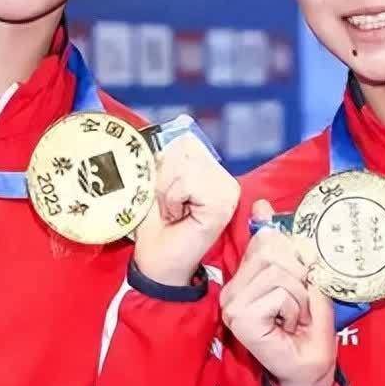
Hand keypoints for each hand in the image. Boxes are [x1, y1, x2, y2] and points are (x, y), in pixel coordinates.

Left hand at [132, 133, 240, 286]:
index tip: (165, 195)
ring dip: (168, 191)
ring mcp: (228, 190)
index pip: (186, 142)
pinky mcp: (224, 202)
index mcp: (210, 172)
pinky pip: (188, 181)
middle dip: (165, 178)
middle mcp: (225, 179)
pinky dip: (174, 198)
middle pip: (185, 149)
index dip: (165, 165)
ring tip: (174, 212)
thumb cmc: (156, 229)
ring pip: (185, 165)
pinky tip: (180, 217)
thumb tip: (179, 121)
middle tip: (170, 207)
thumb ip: (168, 155)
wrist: (158, 264)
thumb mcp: (157, 184)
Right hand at [220, 200, 336, 385]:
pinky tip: (288, 327)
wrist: (311, 369)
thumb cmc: (309, 327)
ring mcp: (232, 304)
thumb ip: (283, 246)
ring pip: (279, 272)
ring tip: (295, 317)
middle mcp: (232, 289)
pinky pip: (280, 292)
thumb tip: (260, 204)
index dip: (294, 257)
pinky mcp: (239, 318)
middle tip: (300, 305)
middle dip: (300, 277)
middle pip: (273, 251)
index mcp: (243, 277)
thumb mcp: (302, 278)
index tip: (300, 282)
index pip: (266, 240)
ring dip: (300, 296)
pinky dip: (296, 309)